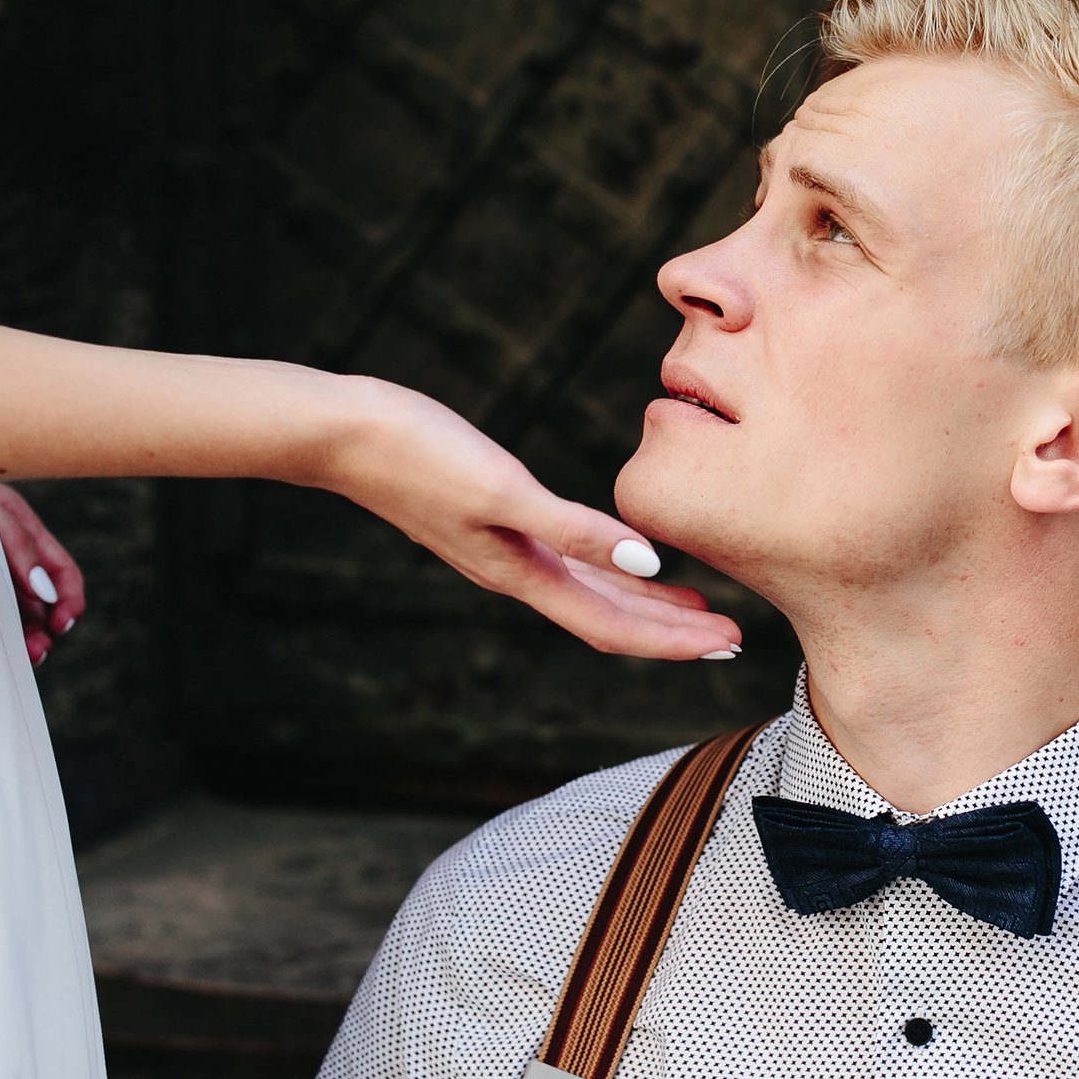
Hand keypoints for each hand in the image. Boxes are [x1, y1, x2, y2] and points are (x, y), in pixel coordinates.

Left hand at [0, 481, 84, 665]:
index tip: (60, 625)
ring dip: (25, 634)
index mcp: (23, 529)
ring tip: (23, 655)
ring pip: (15, 610)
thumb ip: (18, 545)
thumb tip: (46, 592)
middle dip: (46, 627)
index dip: (68, 599)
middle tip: (36, 651)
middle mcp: (7, 553)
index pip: (61, 570)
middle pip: (41, 598)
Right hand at [312, 379, 742, 659]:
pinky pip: (571, 562)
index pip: (613, 626)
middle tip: (734, 640)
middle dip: (673, 632)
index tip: (728, 646)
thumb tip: (648, 565)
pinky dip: (611, 569)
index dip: (673, 642)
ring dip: (648, 605)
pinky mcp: (497, 522)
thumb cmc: (419, 454)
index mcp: (522, 574)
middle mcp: (518, 573)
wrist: (345, 432)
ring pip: (593, 593)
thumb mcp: (503, 489)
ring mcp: (506, 551)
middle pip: (610, 619)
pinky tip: (631, 557)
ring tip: (700, 608)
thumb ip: (574, 531)